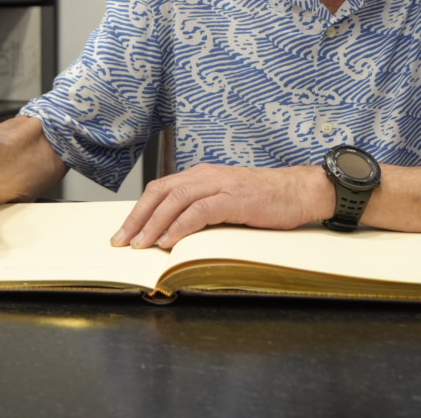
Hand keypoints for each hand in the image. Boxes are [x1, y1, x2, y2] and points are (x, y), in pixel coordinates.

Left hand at [110, 163, 333, 250]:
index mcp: (201, 175)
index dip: (138, 210)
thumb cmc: (264, 199)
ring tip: (140, 245)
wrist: (298, 191)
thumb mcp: (225, 200)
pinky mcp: (234, 198)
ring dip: (153, 224)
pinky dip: (180, 226)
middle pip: (160, 192)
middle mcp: (205, 175)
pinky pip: (199, 211)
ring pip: (175, 200)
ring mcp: (220, 185)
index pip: (160, 189)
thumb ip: (201, 209)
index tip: (124, 232)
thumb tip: (172, 233)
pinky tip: (169, 241)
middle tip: (121, 241)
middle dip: (137, 218)